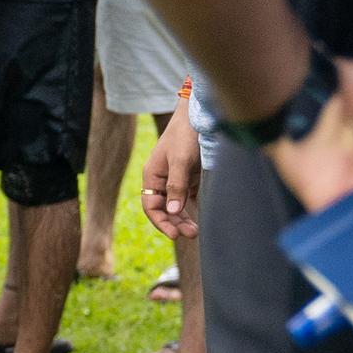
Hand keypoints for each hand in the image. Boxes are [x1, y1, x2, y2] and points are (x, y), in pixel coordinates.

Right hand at [141, 120, 201, 241]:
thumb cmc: (185, 136)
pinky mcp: (188, 178)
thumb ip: (176, 186)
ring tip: (197, 231)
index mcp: (152, 176)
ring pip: (176, 206)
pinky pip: (187, 199)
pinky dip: (192, 210)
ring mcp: (175, 179)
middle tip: (192, 234)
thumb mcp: (180, 161)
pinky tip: (200, 219)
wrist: (197, 118)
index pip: (152, 206)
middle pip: (165, 209)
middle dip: (176, 223)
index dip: (161, 222)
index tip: (175, 235)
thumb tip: (172, 211)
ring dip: (184, 219)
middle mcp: (161, 180)